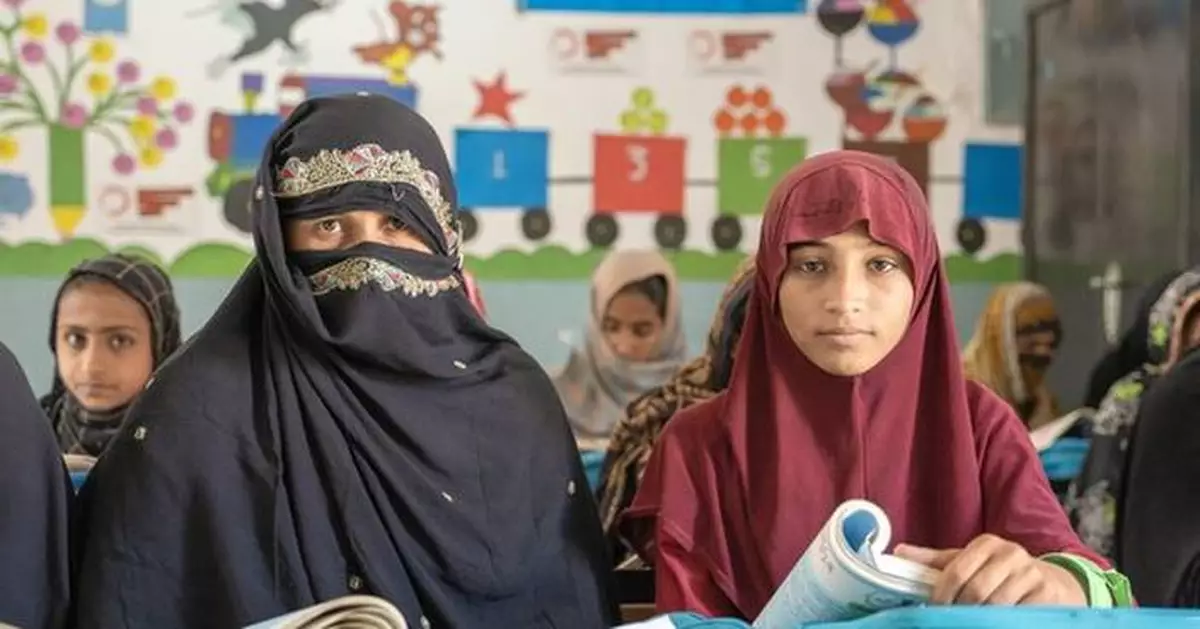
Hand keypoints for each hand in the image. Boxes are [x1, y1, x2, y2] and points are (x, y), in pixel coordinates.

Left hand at [895, 534, 1086, 605]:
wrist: (1051, 582)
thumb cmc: (1000, 573)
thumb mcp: (969, 562)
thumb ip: (936, 561)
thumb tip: (898, 552)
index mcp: (986, 544)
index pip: (955, 571)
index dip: (942, 595)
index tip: (933, 610)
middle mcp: (1010, 553)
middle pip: (975, 591)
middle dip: (961, 611)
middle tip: (952, 621)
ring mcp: (1031, 573)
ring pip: (997, 605)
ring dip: (981, 619)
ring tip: (974, 622)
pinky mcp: (1047, 593)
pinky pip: (1019, 615)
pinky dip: (1003, 622)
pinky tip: (997, 623)